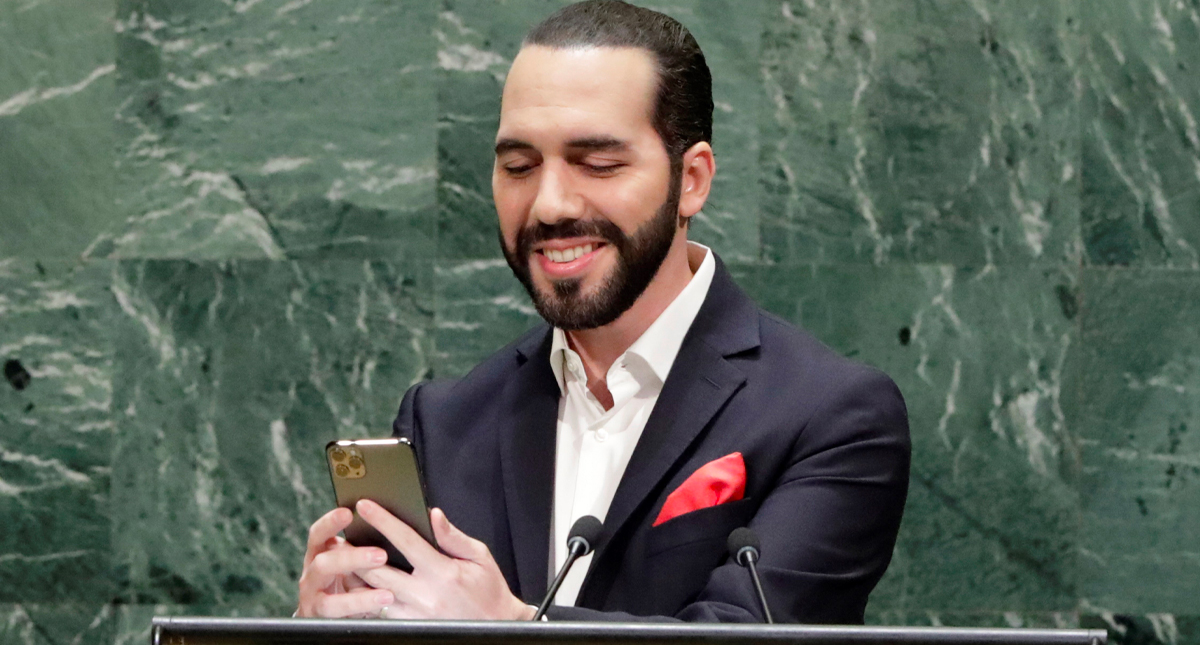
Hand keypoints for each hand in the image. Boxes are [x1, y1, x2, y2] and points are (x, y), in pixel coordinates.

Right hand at [296, 507, 396, 617]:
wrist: (324, 621)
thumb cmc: (346, 582)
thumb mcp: (350, 563)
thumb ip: (360, 548)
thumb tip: (393, 524)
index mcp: (319, 555)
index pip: (318, 535)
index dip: (330, 522)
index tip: (348, 512)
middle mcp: (312, 575)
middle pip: (323, 562)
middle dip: (352, 558)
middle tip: (382, 555)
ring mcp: (312, 598)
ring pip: (329, 597)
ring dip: (359, 596)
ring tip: (387, 593)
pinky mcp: (319, 619)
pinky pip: (337, 614)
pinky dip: (359, 608)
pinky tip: (379, 604)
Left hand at [355, 500, 534, 619]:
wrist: (496, 627)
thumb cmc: (489, 590)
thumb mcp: (480, 557)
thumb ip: (453, 536)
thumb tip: (433, 515)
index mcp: (443, 572)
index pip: (406, 540)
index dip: (383, 520)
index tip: (364, 506)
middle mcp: (425, 594)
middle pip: (378, 569)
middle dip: (355, 551)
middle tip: (339, 536)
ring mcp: (415, 614)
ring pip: (373, 593)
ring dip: (355, 576)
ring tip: (342, 560)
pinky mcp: (409, 627)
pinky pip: (379, 612)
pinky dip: (366, 598)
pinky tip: (357, 586)